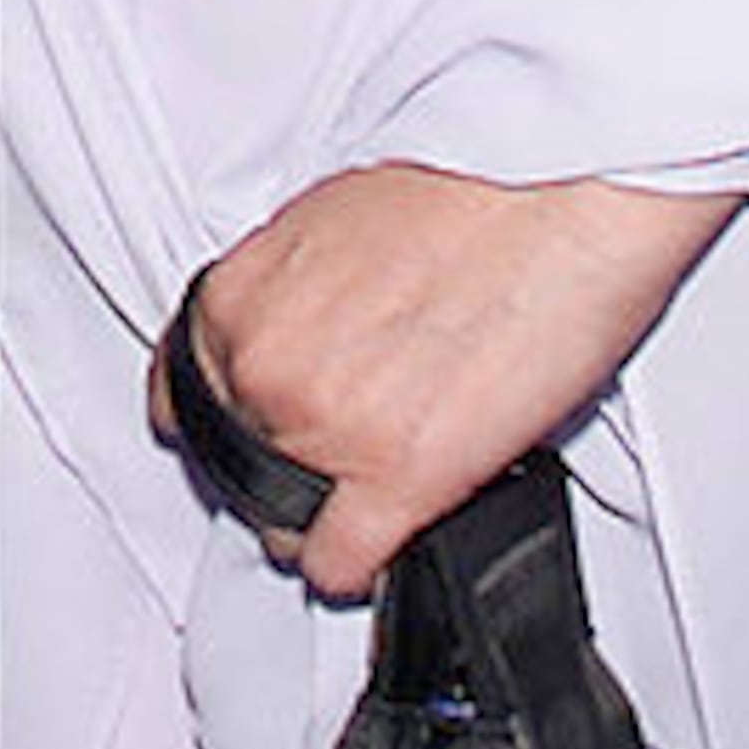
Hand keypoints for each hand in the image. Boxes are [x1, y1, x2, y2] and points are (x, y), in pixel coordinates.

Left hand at [155, 164, 732, 604]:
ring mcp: (322, 429)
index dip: (231, 421)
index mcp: (238, 296)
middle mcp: (264, 364)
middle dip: (282, 467)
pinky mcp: (399, 480)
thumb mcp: (334, 219)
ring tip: (371, 493)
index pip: (186, 399)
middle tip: (337, 451)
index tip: (257, 431)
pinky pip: (340, 566)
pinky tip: (386, 543)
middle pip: (237, 467)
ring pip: (282, 527)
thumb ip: (295, 297)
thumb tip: (307, 343)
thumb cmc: (473, 180)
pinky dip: (360, 568)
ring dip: (322, 521)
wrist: (561, 187)